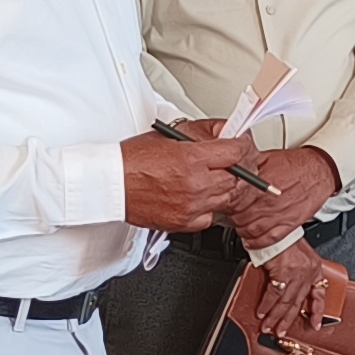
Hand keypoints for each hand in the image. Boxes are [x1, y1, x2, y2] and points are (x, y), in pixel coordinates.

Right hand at [123, 131, 256, 231]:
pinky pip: (211, 217)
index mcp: (192, 159)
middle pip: (237, 178)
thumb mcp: (169, 135)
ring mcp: (191, 206)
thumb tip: (224, 131)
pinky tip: (200, 197)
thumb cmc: (133, 160)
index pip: (236, 152)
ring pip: (228, 198)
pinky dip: (210, 207)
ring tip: (212, 178)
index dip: (242, 146)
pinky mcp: (184, 222)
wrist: (111, 184)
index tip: (241, 145)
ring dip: (225, 187)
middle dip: (238, 167)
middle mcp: (195, 184)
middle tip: (231, 162)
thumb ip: (201, 133)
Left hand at [228, 147, 336, 245]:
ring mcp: (278, 215)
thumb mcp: (266, 157)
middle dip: (233, 218)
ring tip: (241, 226)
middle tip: (233, 215)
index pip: (233, 201)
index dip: (226, 204)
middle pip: (239, 218)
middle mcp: (267, 202)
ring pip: (251, 230)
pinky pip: (269, 239)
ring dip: (242, 231)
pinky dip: (257, 243)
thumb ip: (247, 165)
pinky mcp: (289, 224)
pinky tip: (252, 240)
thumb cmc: (296, 164)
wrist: (319, 170)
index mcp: (259, 185)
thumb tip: (231, 167)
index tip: (225, 203)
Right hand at [250, 245, 331, 342]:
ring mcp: (296, 274)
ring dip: (275, 317)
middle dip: (287, 319)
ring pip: (286, 302)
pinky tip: (262, 312)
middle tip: (281, 332)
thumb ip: (297, 271)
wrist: (276, 226)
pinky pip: (274, 295)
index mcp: (314, 268)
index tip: (316, 324)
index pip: (319, 293)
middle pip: (297, 303)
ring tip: (269, 327)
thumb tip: (286, 286)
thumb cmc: (285, 237)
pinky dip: (267, 305)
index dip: (317, 311)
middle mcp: (307, 272)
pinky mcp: (283, 273)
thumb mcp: (299, 254)